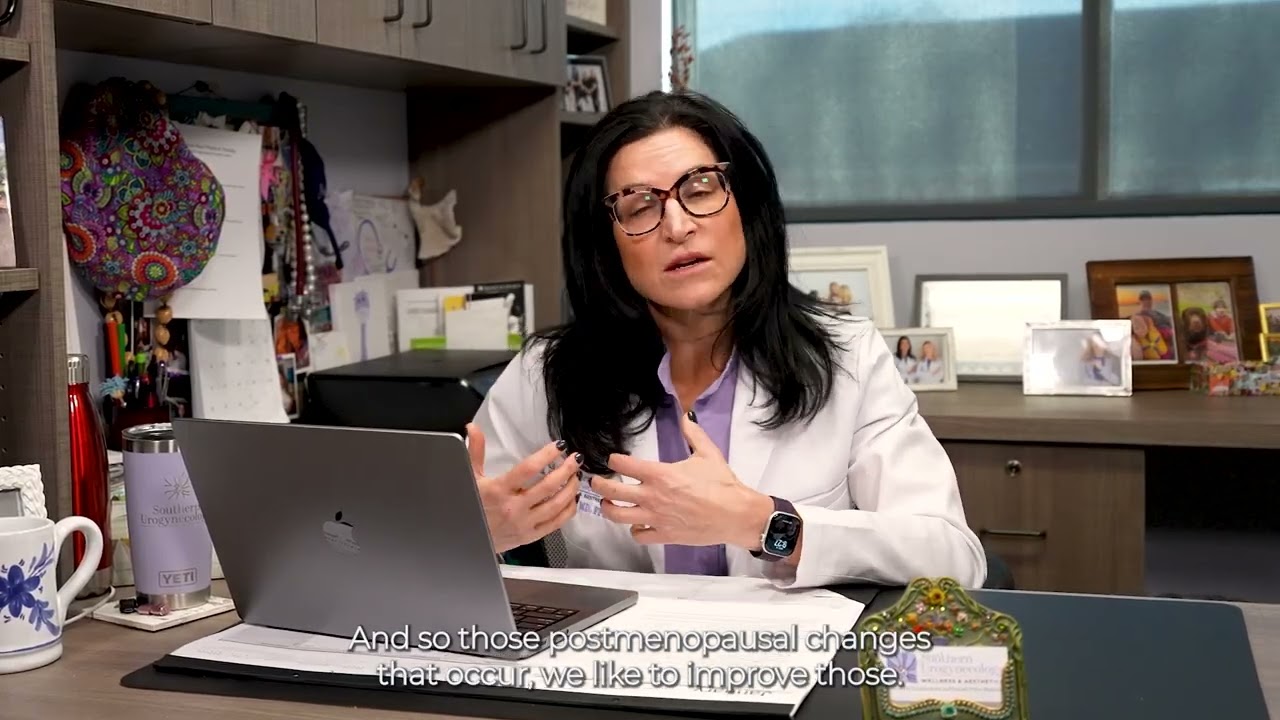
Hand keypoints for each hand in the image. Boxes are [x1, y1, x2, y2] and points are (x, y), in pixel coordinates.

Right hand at [466, 423, 580, 553]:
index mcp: (499, 490)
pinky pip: (556, 523)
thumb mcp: (471, 478)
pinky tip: (573, 499)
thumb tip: (474, 429)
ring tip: (577, 476)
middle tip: (576, 459)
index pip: (528, 469)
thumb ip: (475, 451)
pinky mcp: (530, 537)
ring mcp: (524, 523)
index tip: (559, 446)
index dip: (546, 455)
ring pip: (556, 505)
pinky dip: (568, 510)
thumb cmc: (470, 508)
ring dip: (570, 488)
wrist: (467, 540)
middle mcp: (513, 507)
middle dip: (566, 470)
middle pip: (548, 486)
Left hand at [592, 413, 773, 549]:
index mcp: (660, 474)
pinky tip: (637, 524)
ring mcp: (655, 518)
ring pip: (618, 516)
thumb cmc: (722, 484)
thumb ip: (693, 434)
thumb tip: (686, 417)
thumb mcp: (708, 453)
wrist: (735, 514)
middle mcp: (652, 496)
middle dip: (599, 485)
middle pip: (612, 491)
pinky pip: (638, 535)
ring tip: (607, 504)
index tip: (613, 460)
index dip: (614, 460)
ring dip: (608, 509)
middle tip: (596, 481)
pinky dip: (634, 530)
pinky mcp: (664, 535)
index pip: (624, 465)